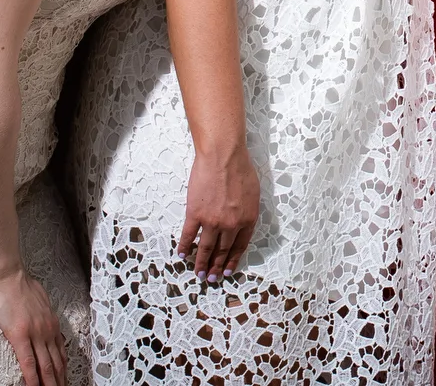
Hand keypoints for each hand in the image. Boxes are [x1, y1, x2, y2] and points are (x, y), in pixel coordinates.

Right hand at [0, 268, 68, 385]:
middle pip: (56, 361)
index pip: (60, 350)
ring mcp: (35, 333)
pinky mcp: (19, 335)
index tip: (65, 378)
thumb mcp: (38, 298)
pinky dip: (33, 378)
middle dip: (60, 379)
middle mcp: (47, 329)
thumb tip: (41, 318)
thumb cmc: (17, 283)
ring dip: (51, 382)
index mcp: (50, 321)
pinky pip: (28, 362)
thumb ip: (41, 313)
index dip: (63, 367)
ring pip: (46, 365)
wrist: (6, 274)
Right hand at [176, 143, 261, 281]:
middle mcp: (231, 224)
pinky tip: (182, 255)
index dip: (232, 260)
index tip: (228, 269)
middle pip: (223, 250)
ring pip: (206, 248)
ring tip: (198, 274)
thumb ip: (247, 210)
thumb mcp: (253, 193)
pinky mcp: (195, 214)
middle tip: (212, 278)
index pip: (240, 246)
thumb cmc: (240, 168)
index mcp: (248, 219)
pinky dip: (185, 246)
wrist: (223, 156)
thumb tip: (240, 221)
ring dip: (201, 263)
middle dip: (217, 266)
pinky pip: (189, 235)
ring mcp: (212, 221)